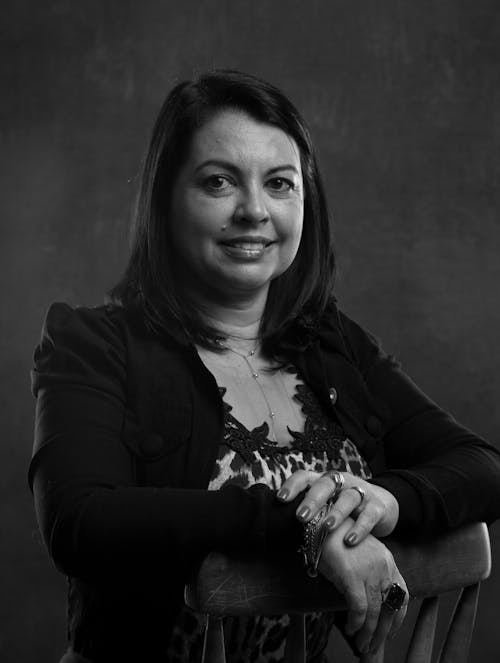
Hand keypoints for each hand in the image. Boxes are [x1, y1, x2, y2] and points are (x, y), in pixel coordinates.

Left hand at [277, 470, 398, 544]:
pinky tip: (350, 540)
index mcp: (325, 481)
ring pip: (348, 497)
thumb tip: (282, 529)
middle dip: (312, 500)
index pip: (306, 476)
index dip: (293, 485)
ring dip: (336, 512)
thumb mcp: (328, 506)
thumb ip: (311, 513)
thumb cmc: (345, 508)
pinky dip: (360, 527)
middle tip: (301, 517)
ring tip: (327, 527)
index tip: (280, 499)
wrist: (382, 505)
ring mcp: (361, 492)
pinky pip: (369, 515)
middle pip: (326, 484)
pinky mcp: (377, 506)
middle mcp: (342, 482)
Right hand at [319, 517, 408, 654]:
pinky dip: (356, 623)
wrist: (320, 522)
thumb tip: (368, 606)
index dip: (398, 617)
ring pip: (375, 611)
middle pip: (390, 607)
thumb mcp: (360, 556)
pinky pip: (359, 608)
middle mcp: (383, 565)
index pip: (402, 594)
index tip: (390, 631)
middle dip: (382, 631)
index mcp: (387, 560)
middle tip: (372, 646)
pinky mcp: (352, 575)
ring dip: (368, 632)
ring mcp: (368, 570)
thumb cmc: (335, 540)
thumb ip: (369, 575)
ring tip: (361, 644)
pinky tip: (350, 629)